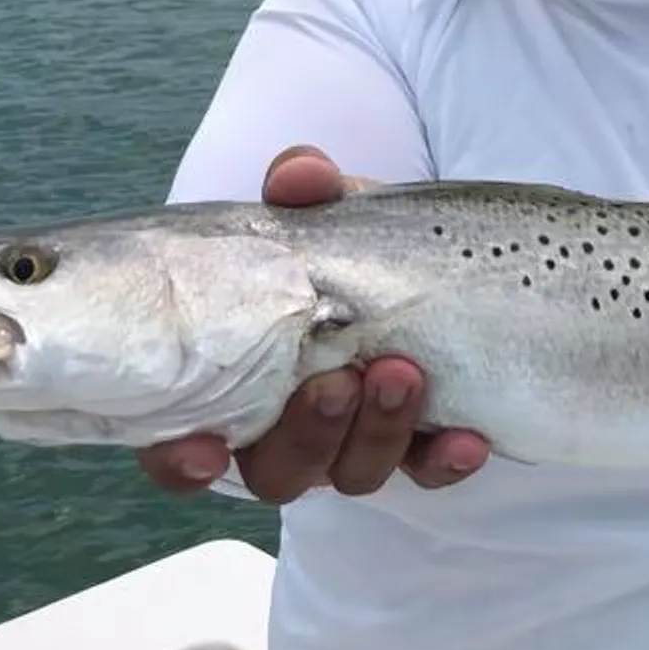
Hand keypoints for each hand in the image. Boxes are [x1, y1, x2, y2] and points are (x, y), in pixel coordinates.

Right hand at [136, 145, 490, 501]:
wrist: (429, 256)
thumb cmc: (348, 242)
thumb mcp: (326, 210)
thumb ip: (304, 191)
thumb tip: (300, 175)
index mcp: (235, 378)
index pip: (181, 443)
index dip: (180, 460)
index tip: (203, 448)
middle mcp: (286, 427)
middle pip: (276, 470)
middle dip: (307, 432)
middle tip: (338, 379)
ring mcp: (351, 444)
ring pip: (350, 474)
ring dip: (375, 433)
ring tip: (404, 373)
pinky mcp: (417, 448)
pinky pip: (426, 471)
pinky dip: (443, 460)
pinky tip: (468, 438)